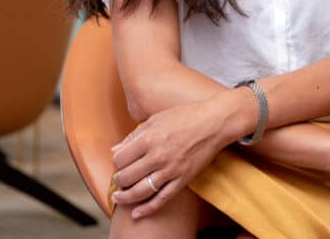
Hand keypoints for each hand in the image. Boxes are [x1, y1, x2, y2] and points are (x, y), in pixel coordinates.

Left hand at [109, 98, 231, 219]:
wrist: (214, 122)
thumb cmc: (185, 116)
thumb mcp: (155, 119)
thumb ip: (134, 136)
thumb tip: (116, 150)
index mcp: (148, 138)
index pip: (119, 159)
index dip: (116, 162)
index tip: (119, 162)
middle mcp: (157, 156)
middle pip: (126, 176)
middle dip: (118, 180)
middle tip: (119, 179)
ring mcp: (170, 170)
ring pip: (140, 191)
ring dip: (125, 197)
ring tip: (119, 198)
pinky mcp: (183, 179)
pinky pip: (162, 199)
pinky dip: (147, 209)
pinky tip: (136, 213)